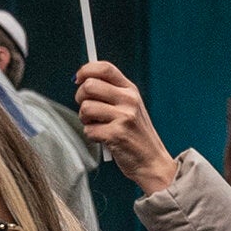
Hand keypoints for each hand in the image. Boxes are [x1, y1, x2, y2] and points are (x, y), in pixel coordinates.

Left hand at [75, 61, 173, 195]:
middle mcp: (128, 100)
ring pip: (86, 108)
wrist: (152, 162)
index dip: (86, 70)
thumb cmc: (136, 135)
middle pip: (90, 86)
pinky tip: (103, 138)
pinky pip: (89, 129)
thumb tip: (83, 80)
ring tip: (97, 125)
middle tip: (88, 110)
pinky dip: (92, 136)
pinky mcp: (116, 134)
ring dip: (85, 119)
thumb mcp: (130, 107)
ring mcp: (124, 117)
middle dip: (80, 98)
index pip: (105, 68)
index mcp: (130, 90)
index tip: (78, 79)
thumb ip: (111, 92)